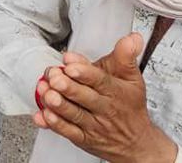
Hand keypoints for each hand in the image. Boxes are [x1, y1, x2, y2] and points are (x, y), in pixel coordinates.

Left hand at [33, 33, 177, 162]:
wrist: (138, 143)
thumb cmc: (129, 105)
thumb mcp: (132, 79)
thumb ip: (125, 56)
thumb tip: (132, 38)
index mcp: (115, 91)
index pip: (100, 80)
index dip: (84, 72)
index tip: (69, 63)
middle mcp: (104, 108)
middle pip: (85, 97)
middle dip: (68, 87)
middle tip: (53, 77)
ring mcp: (93, 125)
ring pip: (74, 115)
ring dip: (58, 105)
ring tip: (46, 93)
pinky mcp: (83, 138)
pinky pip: (68, 132)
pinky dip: (55, 125)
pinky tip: (43, 115)